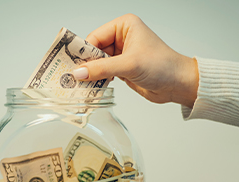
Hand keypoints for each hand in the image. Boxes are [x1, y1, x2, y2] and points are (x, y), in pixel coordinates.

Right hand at [73, 14, 198, 107]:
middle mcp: (121, 38)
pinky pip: (103, 73)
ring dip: (90, 74)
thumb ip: (102, 69)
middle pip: (94, 50)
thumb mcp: (129, 64)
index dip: (83, 52)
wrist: (177, 84)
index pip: (95, 37)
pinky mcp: (121, 69)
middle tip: (73, 77)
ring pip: (97, 63)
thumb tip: (79, 73)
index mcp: (124, 26)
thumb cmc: (162, 66)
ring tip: (80, 84)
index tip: (72, 65)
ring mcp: (120, 54)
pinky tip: (91, 87)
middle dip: (85, 64)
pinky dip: (96, 80)